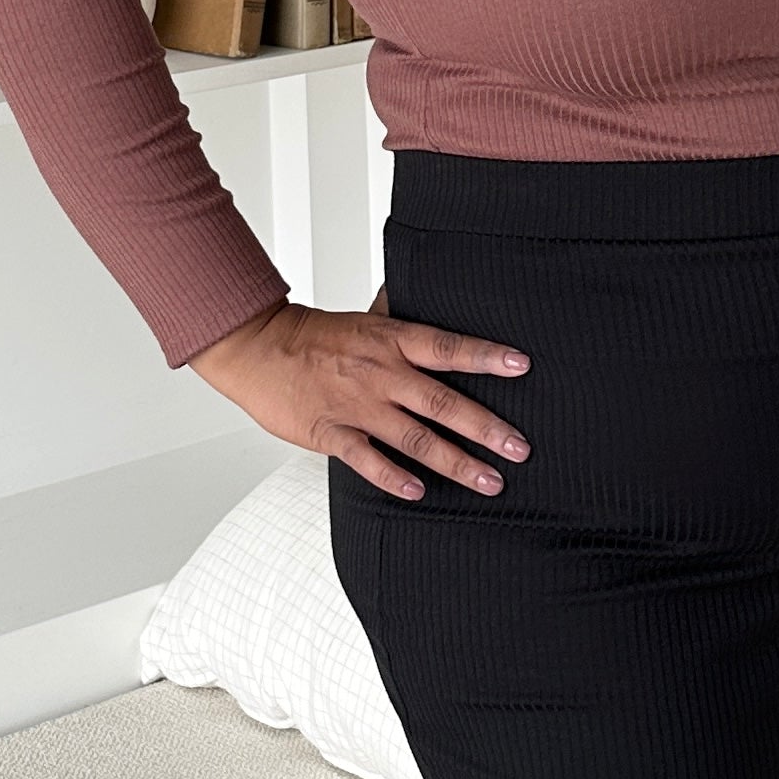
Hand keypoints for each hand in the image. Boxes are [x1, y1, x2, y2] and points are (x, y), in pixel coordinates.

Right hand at [190, 291, 531, 501]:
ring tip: (489, 481)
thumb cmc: (312, 335)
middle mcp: (381, 373)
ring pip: (415, 438)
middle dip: (486, 428)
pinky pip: (367, 459)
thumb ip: (400, 315)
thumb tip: (425, 287)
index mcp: (391, 341)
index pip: (448, 347)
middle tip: (519, 448)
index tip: (521, 365)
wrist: (257, 347)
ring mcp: (357, 405)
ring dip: (455, 462)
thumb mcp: (365, 318)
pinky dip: (393, 477)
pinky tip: (419, 491)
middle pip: (443, 402)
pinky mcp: (330, 432)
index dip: (485, 355)